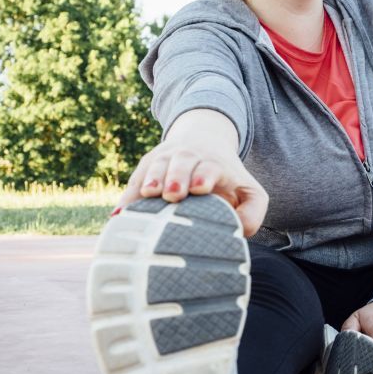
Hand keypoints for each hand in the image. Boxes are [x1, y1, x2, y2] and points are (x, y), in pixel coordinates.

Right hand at [114, 140, 267, 237]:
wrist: (204, 142)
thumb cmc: (229, 179)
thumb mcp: (250, 192)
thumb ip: (253, 212)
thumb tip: (237, 231)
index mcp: (215, 163)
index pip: (210, 166)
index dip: (204, 174)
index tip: (200, 187)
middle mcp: (189, 156)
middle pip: (181, 163)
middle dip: (176, 176)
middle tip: (172, 194)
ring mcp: (165, 158)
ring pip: (156, 166)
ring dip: (151, 180)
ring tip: (148, 195)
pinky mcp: (147, 166)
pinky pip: (135, 180)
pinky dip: (128, 196)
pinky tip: (119, 214)